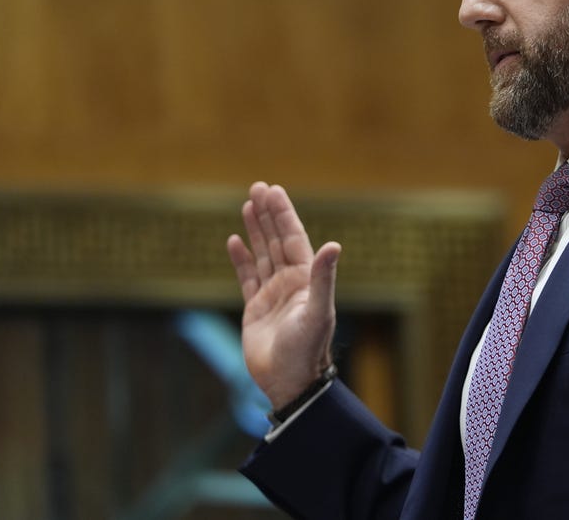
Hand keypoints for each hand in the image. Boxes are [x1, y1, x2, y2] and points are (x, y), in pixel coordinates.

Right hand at [226, 182, 340, 409]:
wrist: (289, 382)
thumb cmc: (308, 348)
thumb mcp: (318, 311)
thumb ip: (323, 277)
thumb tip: (334, 244)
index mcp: (306, 279)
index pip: (293, 238)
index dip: (283, 214)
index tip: (273, 191)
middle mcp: (290, 282)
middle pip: (277, 240)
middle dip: (268, 214)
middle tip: (258, 187)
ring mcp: (272, 294)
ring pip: (262, 254)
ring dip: (256, 230)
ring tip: (247, 204)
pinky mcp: (255, 309)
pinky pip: (246, 277)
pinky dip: (241, 258)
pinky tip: (235, 240)